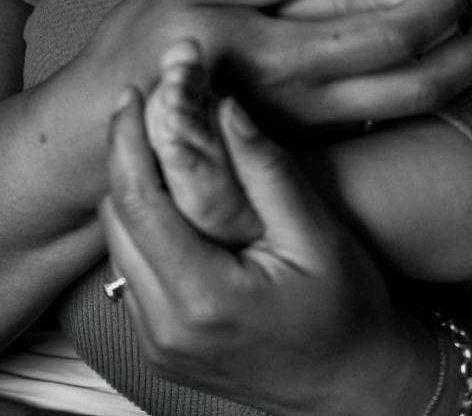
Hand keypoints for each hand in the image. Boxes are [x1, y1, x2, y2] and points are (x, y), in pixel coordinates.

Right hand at [72, 0, 471, 130]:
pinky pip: (377, 122)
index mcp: (287, 58)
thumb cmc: (140, 47)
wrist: (103, 130)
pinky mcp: (304, 140)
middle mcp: (311, 105)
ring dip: (456, 77)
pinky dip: (416, 93)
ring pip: (405, 114)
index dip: (441, 5)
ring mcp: (310, 131)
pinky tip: (431, 65)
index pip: (392, 37)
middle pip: (419, 91)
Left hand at [100, 89, 434, 415]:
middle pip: (117, 220)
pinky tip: (171, 194)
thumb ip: (267, 170)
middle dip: (126, 153)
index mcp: (205, 297)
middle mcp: (166, 326)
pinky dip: (146, 224)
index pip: (140, 202)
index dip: (133, 138)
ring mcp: (158, 341)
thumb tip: (225, 107)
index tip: (140, 88)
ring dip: (133, 187)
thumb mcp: (318, 235)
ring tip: (156, 138)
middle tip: (144, 101)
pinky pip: (134, 269)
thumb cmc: (347, 312)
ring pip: (119, 243)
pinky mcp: (160, 343)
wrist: (353, 383)